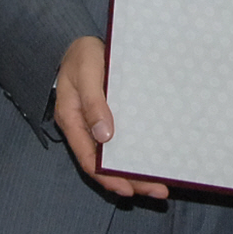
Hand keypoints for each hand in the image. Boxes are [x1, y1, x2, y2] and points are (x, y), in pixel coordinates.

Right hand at [54, 35, 169, 200]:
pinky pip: (124, 140)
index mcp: (72, 120)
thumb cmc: (82, 55)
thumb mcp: (85, 73)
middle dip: (130, 181)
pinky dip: (136, 151)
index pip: (89, 158)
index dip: (107, 177)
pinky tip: (153, 159)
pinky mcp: (112, 116)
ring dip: (136, 171)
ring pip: (115, 156)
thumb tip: (104, 136)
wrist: (82, 41)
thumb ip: (93, 102)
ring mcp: (97, 124)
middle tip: (158, 192)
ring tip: (160, 186)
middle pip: (105, 164)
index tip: (129, 189)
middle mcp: (84, 128)